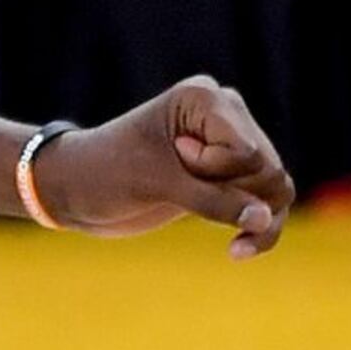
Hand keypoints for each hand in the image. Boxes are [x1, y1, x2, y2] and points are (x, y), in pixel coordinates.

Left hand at [35, 76, 295, 258]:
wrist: (74, 189)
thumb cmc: (105, 174)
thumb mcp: (158, 185)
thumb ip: (214, 201)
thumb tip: (264, 217)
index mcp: (205, 97)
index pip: (246, 151)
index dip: (216, 172)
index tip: (173, 161)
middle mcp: (225, 114)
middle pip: (268, 169)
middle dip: (239, 197)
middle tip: (182, 191)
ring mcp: (228, 145)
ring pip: (276, 187)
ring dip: (261, 220)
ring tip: (236, 247)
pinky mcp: (225, 175)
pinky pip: (265, 202)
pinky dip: (259, 227)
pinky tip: (238, 251)